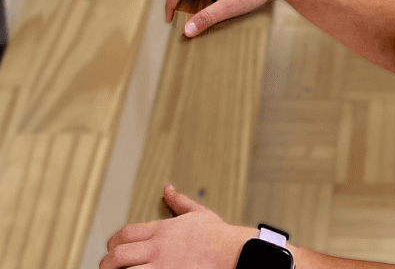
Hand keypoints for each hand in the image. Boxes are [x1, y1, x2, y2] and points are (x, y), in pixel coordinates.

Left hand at [101, 185, 251, 268]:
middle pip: (118, 255)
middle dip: (107, 263)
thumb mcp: (199, 213)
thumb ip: (180, 202)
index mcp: (163, 229)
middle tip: (106, 267)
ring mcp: (161, 266)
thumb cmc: (217, 235)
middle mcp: (158, 247)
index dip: (113, 242)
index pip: (126, 233)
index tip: (111, 249)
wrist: (232, 252)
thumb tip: (168, 189)